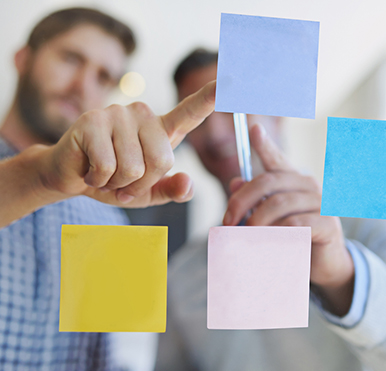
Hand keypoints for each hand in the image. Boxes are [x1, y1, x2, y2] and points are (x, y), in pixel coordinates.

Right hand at [37, 81, 215, 207]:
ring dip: (117, 184)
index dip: (210, 98)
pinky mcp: (92, 120)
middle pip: (161, 161)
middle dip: (141, 184)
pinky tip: (90, 169)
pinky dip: (98, 179)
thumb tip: (188, 184)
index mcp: (161, 130)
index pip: (190, 112)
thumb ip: (170, 190)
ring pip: (133, 167)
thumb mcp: (148, 193)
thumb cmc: (115, 181)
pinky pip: (107, 166)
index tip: (232, 81)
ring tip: (105, 173)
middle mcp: (143, 114)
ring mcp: (117, 113)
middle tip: (122, 182)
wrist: (73, 176)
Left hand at [223, 124, 354, 315]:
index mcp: (292, 181)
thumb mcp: (268, 220)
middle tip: (227, 221)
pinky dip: (274, 234)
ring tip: (243, 237)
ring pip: (278, 204)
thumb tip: (235, 181)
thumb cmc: (292, 239)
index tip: (252, 129)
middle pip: (267, 182)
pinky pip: (294, 224)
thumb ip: (252, 202)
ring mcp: (320, 203)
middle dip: (241, 201)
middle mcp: (308, 185)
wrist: (322, 266)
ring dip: (255, 221)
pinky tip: (266, 243)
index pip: (276, 159)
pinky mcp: (328, 224)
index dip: (264, 144)